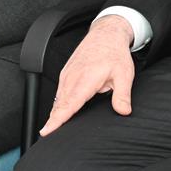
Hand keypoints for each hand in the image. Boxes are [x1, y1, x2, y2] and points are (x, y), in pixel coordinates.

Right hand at [40, 15, 134, 135]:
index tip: (46, 131)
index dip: (57, 119)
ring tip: (51, 129)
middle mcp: (73, 77)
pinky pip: (59, 91)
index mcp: (86, 79)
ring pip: (58, 98)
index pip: (69, 104)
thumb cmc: (115, 53)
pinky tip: (59, 113)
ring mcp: (67, 74)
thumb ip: (122, 95)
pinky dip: (57, 103)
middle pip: (59, 104)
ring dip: (54, 113)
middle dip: (52, 121)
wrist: (106, 33)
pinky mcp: (66, 73)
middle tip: (48, 137)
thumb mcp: (124, 74)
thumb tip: (124, 111)